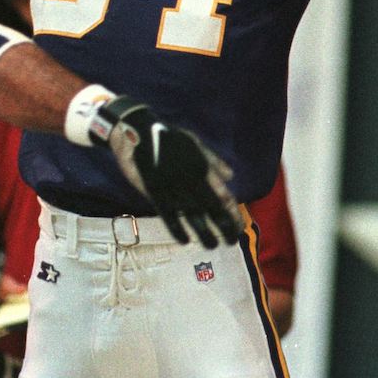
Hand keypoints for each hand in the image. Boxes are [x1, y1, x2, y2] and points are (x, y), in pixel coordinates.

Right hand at [102, 97, 241, 248]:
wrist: (137, 132)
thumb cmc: (168, 138)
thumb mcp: (194, 143)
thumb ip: (213, 161)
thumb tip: (230, 176)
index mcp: (202, 168)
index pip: (223, 194)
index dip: (232, 212)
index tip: (239, 225)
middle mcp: (190, 179)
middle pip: (212, 209)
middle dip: (224, 227)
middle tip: (231, 241)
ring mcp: (173, 187)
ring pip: (193, 216)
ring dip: (205, 233)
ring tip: (213, 245)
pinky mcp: (155, 192)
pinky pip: (169, 216)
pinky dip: (177, 230)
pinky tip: (185, 241)